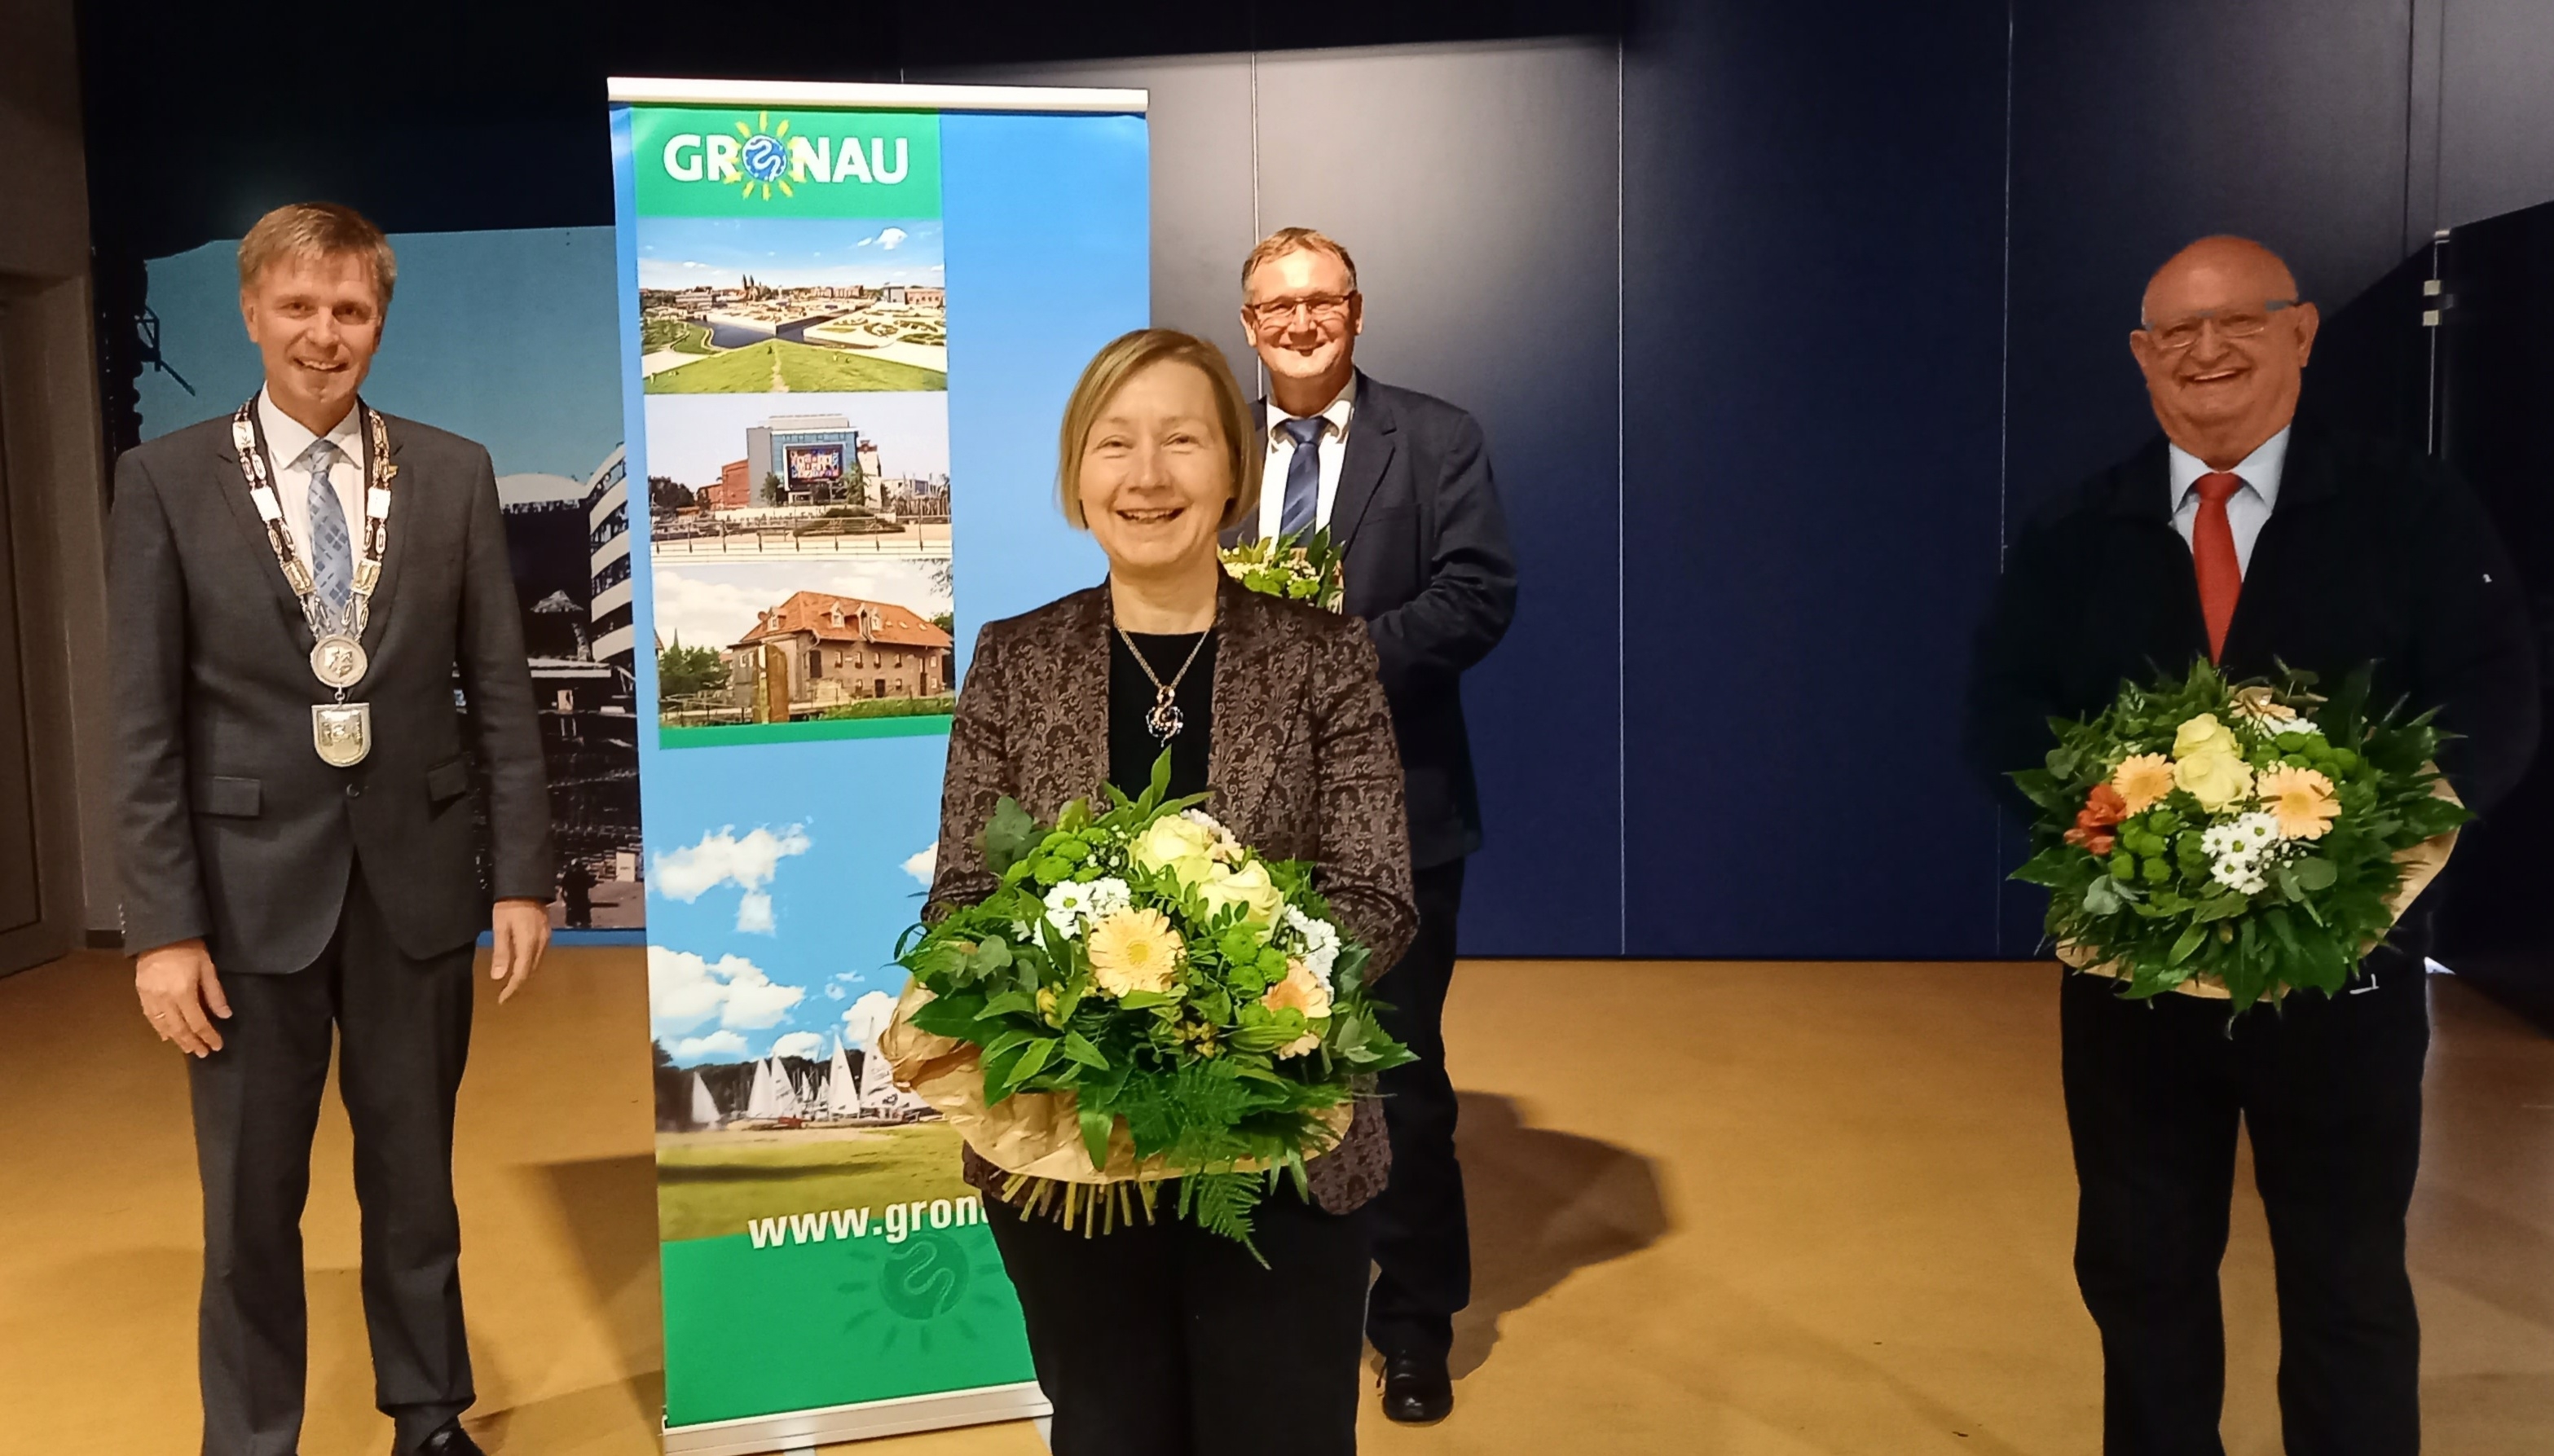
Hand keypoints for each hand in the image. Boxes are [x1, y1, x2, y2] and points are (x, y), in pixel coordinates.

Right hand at [136, 938, 230, 1056]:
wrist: (160, 932)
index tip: (216, 1046)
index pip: (198, 1023)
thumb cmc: (189, 947)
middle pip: (179, 1028)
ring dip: (176, 1039)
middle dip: (192, 1043)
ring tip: (188, 1048)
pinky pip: (150, 1016)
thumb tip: (225, 1015)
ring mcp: (150, 996)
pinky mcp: (141, 992)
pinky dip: (159, 1028)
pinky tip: (166, 1035)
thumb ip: (215, 994)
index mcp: (183, 993)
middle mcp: (164, 999)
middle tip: (203, 1053)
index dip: (208, 1036)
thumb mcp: (208, 968)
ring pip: (163, 1025)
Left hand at [490, 898, 551, 1003]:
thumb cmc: (509, 905)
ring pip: (536, 964)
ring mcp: (546, 938)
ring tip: (511, 982)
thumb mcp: (500, 927)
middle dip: (518, 985)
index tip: (502, 1000)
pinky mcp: (546, 933)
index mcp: (528, 944)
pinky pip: (539, 955)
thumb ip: (501, 952)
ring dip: (524, 975)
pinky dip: (529, 965)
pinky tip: (521, 964)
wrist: (527, 884)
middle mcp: (541, 944)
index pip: (521, 974)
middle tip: (505, 994)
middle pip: (531, 972)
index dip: (512, 989)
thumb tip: (498, 977)